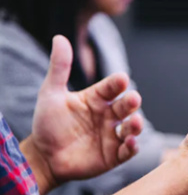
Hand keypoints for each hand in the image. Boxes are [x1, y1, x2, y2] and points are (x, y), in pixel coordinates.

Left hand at [23, 35, 143, 193]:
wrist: (43, 157)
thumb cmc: (48, 124)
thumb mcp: (51, 94)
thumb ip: (59, 67)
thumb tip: (60, 37)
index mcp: (97, 99)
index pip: (112, 87)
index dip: (117, 83)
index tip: (121, 79)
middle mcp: (108, 115)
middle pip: (126, 106)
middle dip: (131, 102)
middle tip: (133, 99)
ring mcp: (112, 135)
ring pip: (131, 128)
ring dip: (136, 125)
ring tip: (135, 122)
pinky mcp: (114, 155)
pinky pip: (128, 150)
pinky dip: (132, 147)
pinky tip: (131, 142)